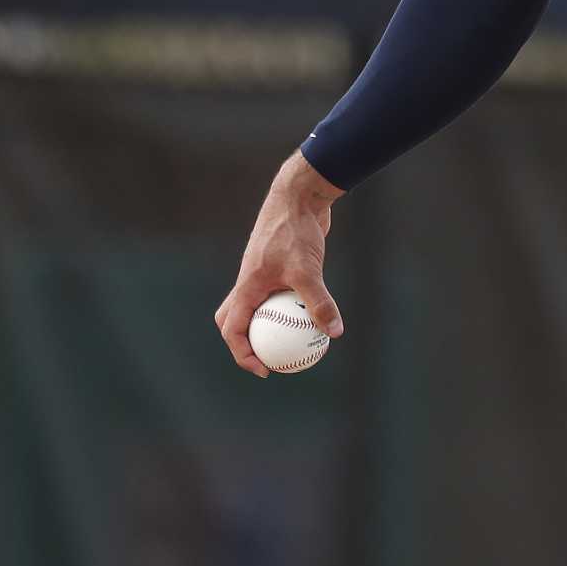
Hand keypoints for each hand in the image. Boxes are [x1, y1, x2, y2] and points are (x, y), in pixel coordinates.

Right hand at [215, 151, 346, 377]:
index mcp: (246, 286)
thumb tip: (334, 332)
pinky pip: (282, 293)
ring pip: (261, 306)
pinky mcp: (282, 264)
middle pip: (237, 319)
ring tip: (297, 343)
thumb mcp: (308, 270)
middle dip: (248, 343)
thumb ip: (319, 301)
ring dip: (272, 325)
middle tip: (273, 359)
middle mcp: (250, 281)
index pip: (232, 328)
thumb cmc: (295, 230)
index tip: (263, 369)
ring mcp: (265, 272)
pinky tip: (317, 314)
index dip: (242, 354)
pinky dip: (291, 306)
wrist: (299, 196)